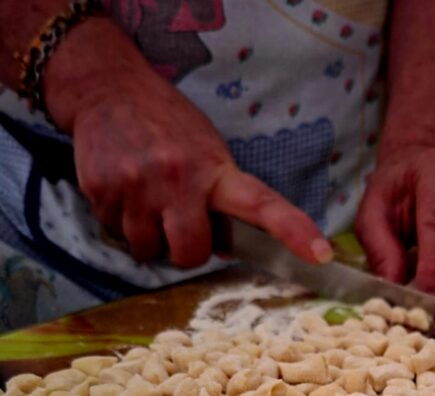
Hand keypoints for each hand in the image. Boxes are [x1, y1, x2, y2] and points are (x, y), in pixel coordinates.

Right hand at [44, 19, 330, 268]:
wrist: (108, 89)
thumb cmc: (168, 127)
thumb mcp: (206, 151)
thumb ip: (219, 196)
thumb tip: (225, 247)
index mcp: (215, 171)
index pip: (262, 205)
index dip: (293, 231)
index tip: (320, 254)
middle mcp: (178, 179)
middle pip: (191, 254)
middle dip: (186, 250)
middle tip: (178, 223)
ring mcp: (138, 186)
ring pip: (148, 249)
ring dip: (149, 236)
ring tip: (147, 199)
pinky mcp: (102, 191)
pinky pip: (117, 233)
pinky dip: (121, 221)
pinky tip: (124, 190)